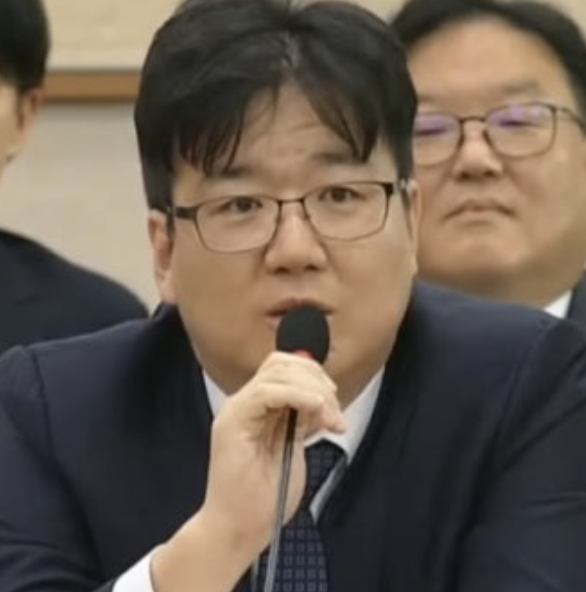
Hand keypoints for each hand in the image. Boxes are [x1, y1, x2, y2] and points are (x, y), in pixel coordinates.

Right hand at [151, 352, 345, 591]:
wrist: (239, 530)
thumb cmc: (264, 498)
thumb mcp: (293, 447)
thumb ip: (302, 419)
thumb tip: (321, 397)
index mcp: (258, 407)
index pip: (284, 368)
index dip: (314, 376)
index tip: (334, 402)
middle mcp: (244, 403)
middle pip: (281, 363)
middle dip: (316, 380)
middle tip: (334, 412)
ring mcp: (236, 411)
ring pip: (274, 373)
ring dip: (311, 389)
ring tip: (329, 418)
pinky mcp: (231, 423)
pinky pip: (264, 392)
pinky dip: (295, 394)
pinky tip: (315, 409)